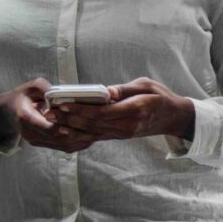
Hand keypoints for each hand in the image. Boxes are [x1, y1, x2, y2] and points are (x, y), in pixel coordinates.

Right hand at [0, 78, 97, 152]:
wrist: (10, 111)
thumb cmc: (25, 95)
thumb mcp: (33, 86)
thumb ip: (45, 89)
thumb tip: (61, 94)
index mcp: (25, 117)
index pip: (44, 126)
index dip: (59, 127)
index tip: (73, 124)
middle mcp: (30, 132)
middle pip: (56, 138)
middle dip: (76, 133)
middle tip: (95, 128)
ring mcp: (37, 140)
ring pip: (62, 145)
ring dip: (80, 140)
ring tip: (97, 132)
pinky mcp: (44, 144)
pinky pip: (63, 147)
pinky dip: (78, 143)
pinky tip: (91, 137)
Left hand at [51, 77, 195, 141]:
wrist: (173, 118)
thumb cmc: (160, 97)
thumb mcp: (147, 85)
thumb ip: (125, 89)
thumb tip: (106, 92)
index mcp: (135, 110)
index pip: (102, 112)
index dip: (81, 109)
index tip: (64, 103)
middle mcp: (127, 126)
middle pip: (93, 124)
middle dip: (69, 118)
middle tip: (50, 111)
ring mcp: (123, 133)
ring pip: (92, 132)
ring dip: (71, 126)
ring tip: (53, 119)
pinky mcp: (119, 136)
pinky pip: (96, 136)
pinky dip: (80, 133)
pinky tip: (66, 128)